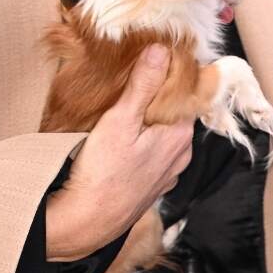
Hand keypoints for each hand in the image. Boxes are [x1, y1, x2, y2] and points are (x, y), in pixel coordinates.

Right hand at [43, 46, 192, 259]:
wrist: (86, 222)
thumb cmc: (103, 173)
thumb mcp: (120, 120)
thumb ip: (143, 84)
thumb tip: (161, 50)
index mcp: (180, 135)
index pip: (185, 93)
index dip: (169, 75)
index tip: (151, 60)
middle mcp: (181, 156)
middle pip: (173, 115)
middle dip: (156, 98)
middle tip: (130, 79)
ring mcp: (166, 175)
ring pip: (162, 137)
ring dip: (148, 123)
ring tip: (122, 108)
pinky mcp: (150, 188)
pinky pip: (152, 157)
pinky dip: (141, 145)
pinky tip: (121, 142)